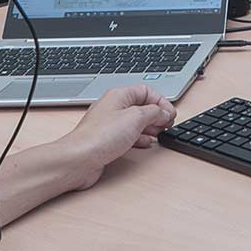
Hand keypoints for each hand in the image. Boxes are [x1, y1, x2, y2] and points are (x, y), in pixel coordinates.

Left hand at [55, 83, 175, 189]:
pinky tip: (145, 143)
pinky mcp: (107, 139)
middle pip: (141, 105)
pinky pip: (128, 134)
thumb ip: (154, 112)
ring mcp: (109, 124)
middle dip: (157, 114)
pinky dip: (139, 138)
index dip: (161, 101)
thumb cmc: (101, 136)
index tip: (170, 114)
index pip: (146, 91)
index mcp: (119, 95)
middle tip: (167, 124)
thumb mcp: (136, 118)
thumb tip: (163, 112)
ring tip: (159, 133)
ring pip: (135, 121)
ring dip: (149, 126)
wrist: (79, 159)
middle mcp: (113, 107)